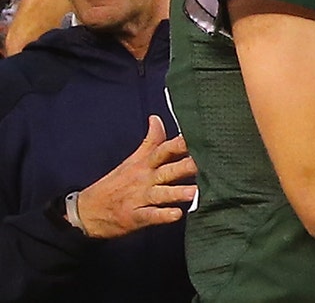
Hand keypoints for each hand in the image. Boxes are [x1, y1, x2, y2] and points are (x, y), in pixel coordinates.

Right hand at [75, 115, 197, 238]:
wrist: (85, 212)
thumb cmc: (114, 184)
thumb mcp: (132, 161)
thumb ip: (150, 141)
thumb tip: (156, 118)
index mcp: (144, 164)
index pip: (164, 149)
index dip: (182, 143)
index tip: (202, 137)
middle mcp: (144, 179)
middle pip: (168, 170)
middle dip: (187, 166)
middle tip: (208, 163)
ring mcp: (139, 198)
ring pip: (162, 193)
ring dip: (178, 192)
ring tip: (195, 191)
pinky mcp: (135, 217)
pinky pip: (151, 216)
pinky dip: (163, 216)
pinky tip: (177, 214)